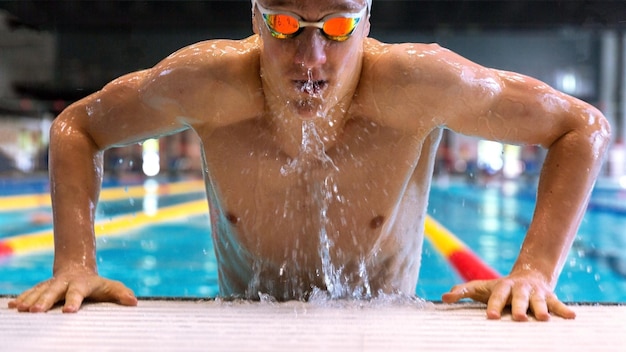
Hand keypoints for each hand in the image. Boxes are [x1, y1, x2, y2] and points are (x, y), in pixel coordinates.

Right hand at [8, 267, 136, 312]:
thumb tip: (134, 302)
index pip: (77, 292)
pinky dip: (22, 298)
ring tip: (21, 310)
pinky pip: (30, 293)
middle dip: (45, 301)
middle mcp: (64, 283)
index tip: (70, 311)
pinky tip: (13, 306)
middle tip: (36, 312)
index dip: (74, 301)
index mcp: (81, 284)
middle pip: (53, 291)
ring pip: (39, 291)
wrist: (77, 268)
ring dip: (30, 300)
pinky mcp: (42, 287)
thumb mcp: (110, 286)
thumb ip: (121, 293)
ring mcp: (51, 284)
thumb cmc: (96, 284)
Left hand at [441, 271, 575, 320]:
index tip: (491, 316)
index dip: (494, 305)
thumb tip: (443, 298)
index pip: (496, 296)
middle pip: (519, 298)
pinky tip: (572, 318)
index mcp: (502, 287)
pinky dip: (564, 310)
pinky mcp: (550, 298)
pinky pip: (558, 304)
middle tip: (519, 318)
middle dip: (520, 307)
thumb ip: (462, 291)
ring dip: (542, 309)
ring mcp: (536, 293)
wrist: (528, 275)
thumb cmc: (499, 288)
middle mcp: (520, 289)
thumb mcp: (480, 288)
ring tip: (544, 319)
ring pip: (539, 301)